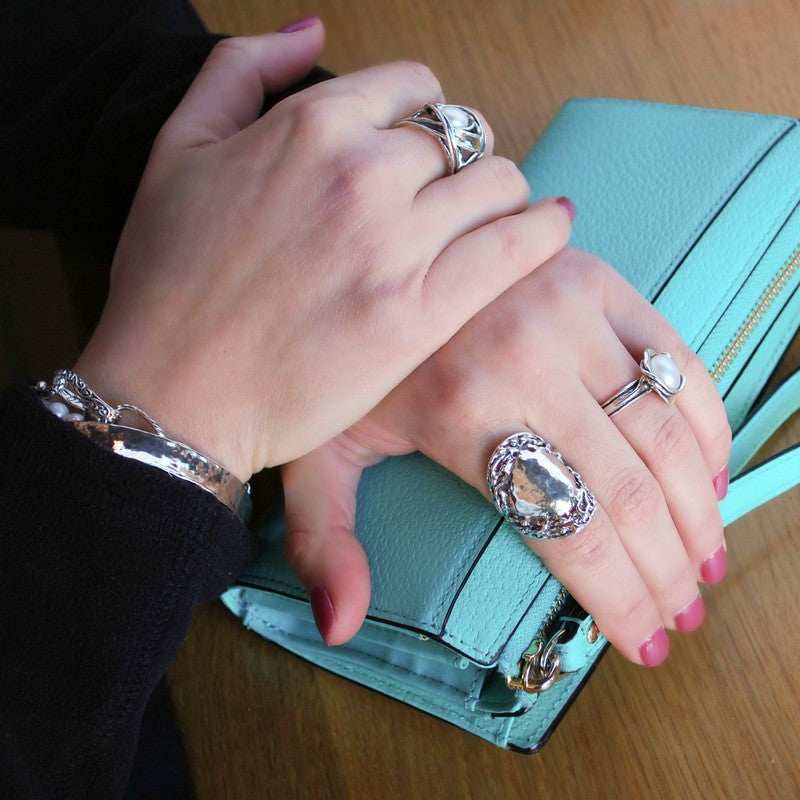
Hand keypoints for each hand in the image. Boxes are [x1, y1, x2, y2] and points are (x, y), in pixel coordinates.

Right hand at [74, 21, 572, 479]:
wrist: (175, 394)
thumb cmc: (166, 282)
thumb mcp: (176, 151)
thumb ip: (240, 71)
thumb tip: (310, 30)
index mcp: (309, 126)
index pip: (413, 88)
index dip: (422, 116)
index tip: (419, 151)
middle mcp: (362, 174)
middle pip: (461, 139)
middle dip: (456, 164)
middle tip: (443, 201)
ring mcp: (397, 245)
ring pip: (498, 184)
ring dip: (498, 196)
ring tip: (485, 222)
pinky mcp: (421, 313)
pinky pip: (517, 246)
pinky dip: (544, 230)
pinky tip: (549, 227)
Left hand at [282, 247, 731, 665]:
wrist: (362, 255)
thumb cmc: (348, 363)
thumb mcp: (320, 448)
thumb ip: (324, 540)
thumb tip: (340, 628)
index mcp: (460, 410)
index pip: (567, 529)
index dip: (617, 598)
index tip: (642, 641)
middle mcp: (524, 358)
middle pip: (628, 492)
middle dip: (667, 570)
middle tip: (681, 613)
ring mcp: (567, 310)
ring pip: (664, 433)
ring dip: (698, 510)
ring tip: (703, 561)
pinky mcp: (594, 278)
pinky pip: (677, 359)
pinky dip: (706, 423)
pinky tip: (709, 473)